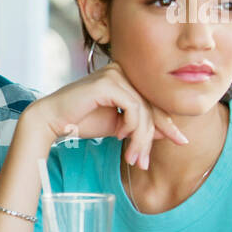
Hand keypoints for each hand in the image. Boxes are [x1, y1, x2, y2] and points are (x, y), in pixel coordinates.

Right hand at [25, 62, 188, 169]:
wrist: (51, 121)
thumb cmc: (79, 121)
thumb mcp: (117, 126)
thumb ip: (140, 126)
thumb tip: (168, 132)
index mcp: (125, 77)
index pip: (153, 100)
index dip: (166, 122)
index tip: (180, 141)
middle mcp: (122, 70)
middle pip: (151, 105)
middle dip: (153, 136)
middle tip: (144, 162)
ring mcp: (115, 73)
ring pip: (143, 109)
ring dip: (141, 138)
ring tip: (132, 158)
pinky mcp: (108, 82)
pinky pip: (133, 107)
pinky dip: (131, 126)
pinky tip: (120, 137)